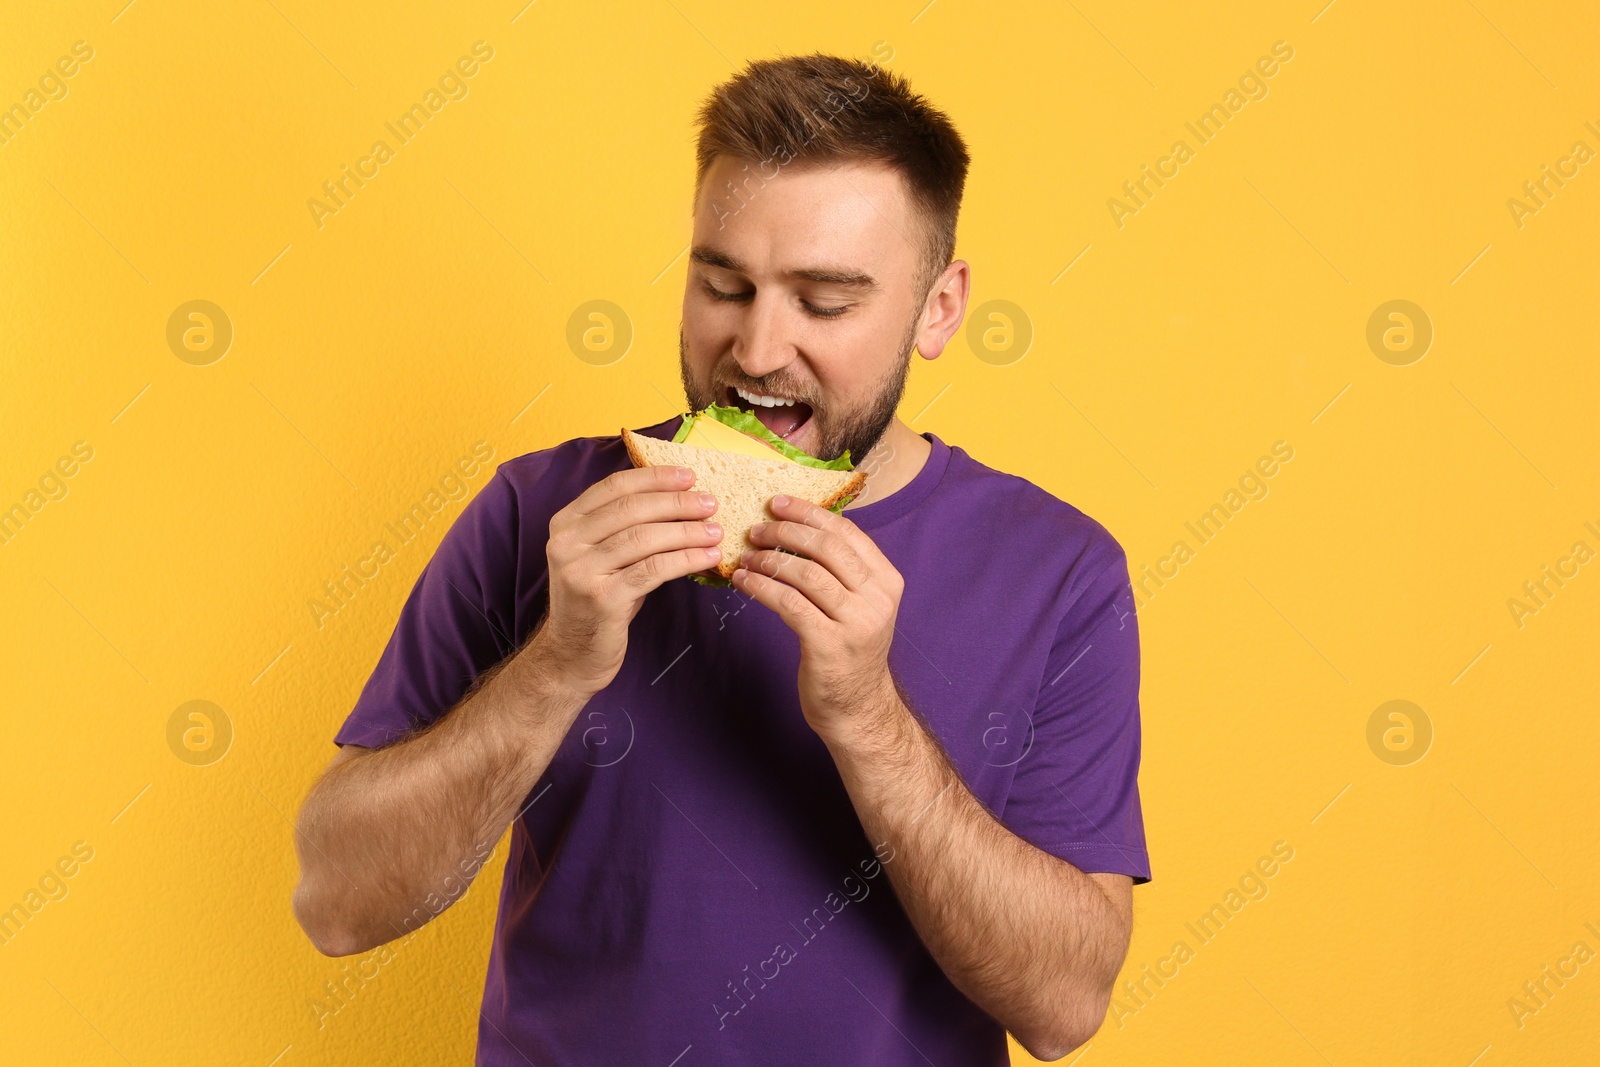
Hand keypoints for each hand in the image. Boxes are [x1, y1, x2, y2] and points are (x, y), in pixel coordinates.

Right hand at [539, 465, 723, 695]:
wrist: (572, 655)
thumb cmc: (599, 600)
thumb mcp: (604, 557)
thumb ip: (627, 527)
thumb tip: (682, 499)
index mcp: (566, 523)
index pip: (614, 487)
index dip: (654, 478)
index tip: (689, 476)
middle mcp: (567, 542)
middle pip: (631, 509)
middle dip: (677, 503)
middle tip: (711, 503)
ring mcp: (581, 571)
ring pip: (644, 538)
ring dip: (687, 531)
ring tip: (716, 531)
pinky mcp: (602, 598)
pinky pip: (653, 570)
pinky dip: (685, 559)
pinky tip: (708, 557)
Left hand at [732, 494, 903, 739]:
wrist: (858, 708)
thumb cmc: (850, 651)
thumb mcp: (859, 605)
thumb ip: (841, 571)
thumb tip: (797, 529)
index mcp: (887, 581)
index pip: (847, 533)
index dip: (810, 513)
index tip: (778, 503)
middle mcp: (877, 599)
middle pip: (826, 548)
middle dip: (786, 532)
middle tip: (756, 528)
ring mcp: (855, 623)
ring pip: (805, 574)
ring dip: (769, 560)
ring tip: (746, 556)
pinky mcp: (828, 645)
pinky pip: (789, 604)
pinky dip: (762, 588)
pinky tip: (744, 581)